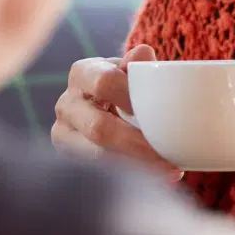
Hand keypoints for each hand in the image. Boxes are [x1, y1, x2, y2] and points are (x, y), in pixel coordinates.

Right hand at [51, 44, 182, 179]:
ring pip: (97, 156)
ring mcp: (64, 134)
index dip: (131, 97)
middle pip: (99, 128)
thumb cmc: (123, 86)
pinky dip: (132, 176)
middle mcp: (66, 104)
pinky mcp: (69, 159)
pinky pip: (99, 172)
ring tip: (171, 170)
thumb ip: (139, 65)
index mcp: (82, 73)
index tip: (157, 112)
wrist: (103, 107)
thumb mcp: (130, 71)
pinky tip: (159, 179)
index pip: (104, 82)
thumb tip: (143, 55)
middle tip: (169, 155)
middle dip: (137, 144)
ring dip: (137, 166)